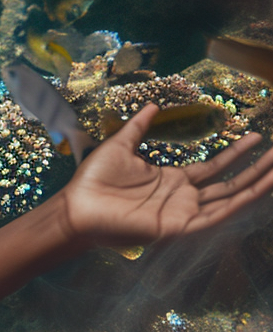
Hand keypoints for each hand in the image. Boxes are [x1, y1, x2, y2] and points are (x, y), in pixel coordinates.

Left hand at [62, 103, 272, 247]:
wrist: (77, 206)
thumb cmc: (95, 180)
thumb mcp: (120, 145)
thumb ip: (139, 127)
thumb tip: (152, 105)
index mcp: (173, 180)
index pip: (214, 167)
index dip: (236, 153)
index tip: (256, 136)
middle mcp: (184, 197)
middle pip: (229, 182)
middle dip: (256, 168)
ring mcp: (184, 213)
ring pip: (229, 198)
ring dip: (256, 185)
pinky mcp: (180, 227)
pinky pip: (215, 215)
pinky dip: (237, 204)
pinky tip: (257, 190)